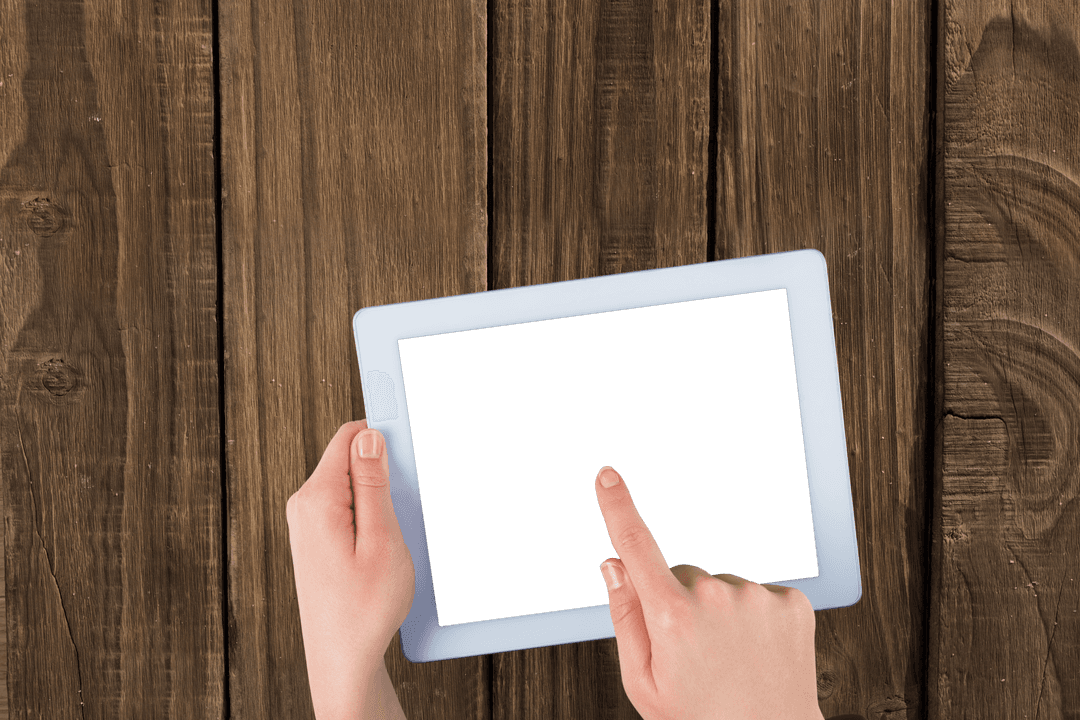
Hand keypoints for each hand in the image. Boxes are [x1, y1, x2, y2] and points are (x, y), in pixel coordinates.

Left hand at [286, 420, 414, 718]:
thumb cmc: (364, 610)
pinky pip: (347, 506)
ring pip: (351, 484)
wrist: (342, 659)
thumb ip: (373, 484)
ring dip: (379, 497)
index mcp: (318, 500)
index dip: (383, 433)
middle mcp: (304, 506)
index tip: (410, 434)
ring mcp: (307, 523)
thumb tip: (369, 437)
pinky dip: (370, 515)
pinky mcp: (315, 539)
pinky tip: (384, 546)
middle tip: (407, 504)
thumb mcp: (382, 541)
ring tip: (395, 535)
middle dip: (384, 470)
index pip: (349, 436)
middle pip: (350, 458)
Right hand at [595, 466, 823, 719]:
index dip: (618, 508)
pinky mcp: (791, 602)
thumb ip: (624, 619)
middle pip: (680, 575)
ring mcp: (757, 597)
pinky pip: (756, 594)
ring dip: (718, 612)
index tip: (608, 477)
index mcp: (671, 617)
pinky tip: (755, 652)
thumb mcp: (644, 683)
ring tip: (729, 658)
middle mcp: (715, 597)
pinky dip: (752, 617)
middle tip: (693, 652)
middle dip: (678, 602)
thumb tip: (615, 567)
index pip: (636, 546)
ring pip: (719, 586)